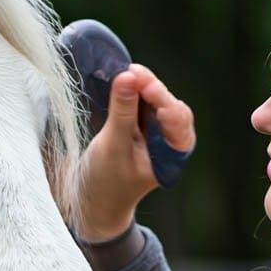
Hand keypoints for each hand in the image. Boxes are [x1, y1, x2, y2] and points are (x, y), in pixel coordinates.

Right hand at [77, 64, 194, 241]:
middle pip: (167, 104)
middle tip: (130, 70)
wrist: (94, 199)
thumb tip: (127, 76)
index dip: (161, 97)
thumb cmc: (106, 181)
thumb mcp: (112, 147)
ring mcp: (157, 132)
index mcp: (174, 154)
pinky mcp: (141, 125)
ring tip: (123, 73)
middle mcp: (171, 140)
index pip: (176, 118)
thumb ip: (122, 112)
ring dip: (141, 86)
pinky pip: (142, 102)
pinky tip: (121, 81)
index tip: (142, 81)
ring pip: (154, 101)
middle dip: (150, 87)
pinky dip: (132, 91)